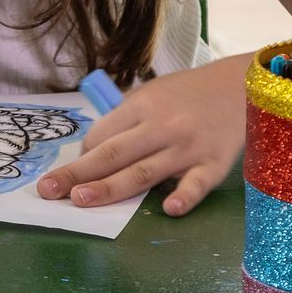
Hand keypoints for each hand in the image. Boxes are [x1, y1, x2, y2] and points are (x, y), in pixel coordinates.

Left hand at [37, 59, 246, 216]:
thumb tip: (94, 152)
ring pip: (143, 171)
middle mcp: (160, 126)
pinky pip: (197, 182)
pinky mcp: (215, 162)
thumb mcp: (154, 93)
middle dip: (76, 174)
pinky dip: (183, 195)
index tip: (73, 174)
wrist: (243, 83)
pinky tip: (169, 209)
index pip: (101, 136)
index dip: (82, 158)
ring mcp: (188, 146)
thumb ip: (127, 120)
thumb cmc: (191, 93)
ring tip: (81, 201)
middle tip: (48, 191)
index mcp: (141, 106)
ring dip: (110, 188)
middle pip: (112, 154)